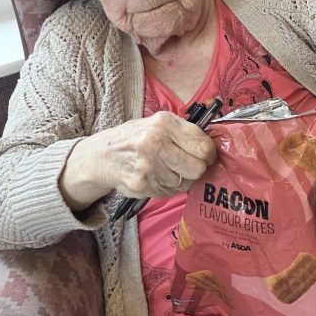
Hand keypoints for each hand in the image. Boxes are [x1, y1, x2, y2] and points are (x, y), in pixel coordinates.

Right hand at [59, 112, 217, 211]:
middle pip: (197, 168)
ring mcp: (147, 166)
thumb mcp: (158, 123)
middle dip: (197, 168)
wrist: (102, 155)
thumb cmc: (136, 137)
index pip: (203, 146)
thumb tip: (212, 146)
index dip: (209, 153)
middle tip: (189, 164)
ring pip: (185, 182)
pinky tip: (157, 176)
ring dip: (181, 179)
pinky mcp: (141, 185)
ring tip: (168, 168)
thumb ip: (184, 132)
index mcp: (163, 123)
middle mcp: (154, 143)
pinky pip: (170, 192)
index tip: (206, 155)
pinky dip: (168, 187)